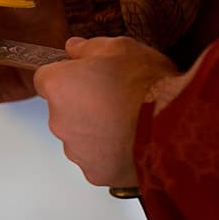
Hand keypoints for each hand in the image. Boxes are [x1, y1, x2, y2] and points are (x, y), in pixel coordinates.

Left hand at [33, 36, 178, 187]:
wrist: (172, 125)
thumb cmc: (146, 85)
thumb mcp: (121, 48)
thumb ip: (89, 47)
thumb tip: (73, 48)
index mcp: (57, 86)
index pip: (46, 79)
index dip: (66, 76)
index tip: (85, 76)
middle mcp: (57, 120)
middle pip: (62, 110)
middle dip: (82, 104)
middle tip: (114, 98)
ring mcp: (75, 149)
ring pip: (79, 136)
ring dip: (96, 130)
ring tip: (129, 122)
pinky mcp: (94, 172)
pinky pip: (97, 160)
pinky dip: (110, 153)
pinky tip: (133, 142)